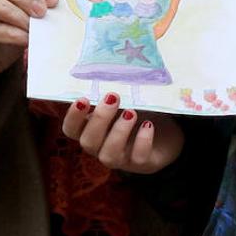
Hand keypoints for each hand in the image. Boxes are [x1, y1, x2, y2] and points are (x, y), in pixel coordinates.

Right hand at [62, 94, 184, 173]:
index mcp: (89, 130)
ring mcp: (119, 157)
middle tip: (113, 97)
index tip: (83, 99)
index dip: (72, 117)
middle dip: (99, 119)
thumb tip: (107, 71)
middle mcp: (100, 147)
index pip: (70, 129)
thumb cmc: (135, 111)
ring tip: (131, 112)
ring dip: (118, 132)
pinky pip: (138, 158)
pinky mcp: (141, 163)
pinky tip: (148, 125)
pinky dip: (142, 141)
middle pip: (88, 142)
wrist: (164, 134)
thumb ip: (110, 95)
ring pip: (109, 154)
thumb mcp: (122, 101)